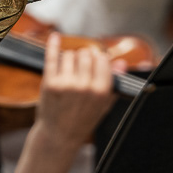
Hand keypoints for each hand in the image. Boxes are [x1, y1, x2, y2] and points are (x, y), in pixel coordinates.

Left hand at [30, 32, 118, 151]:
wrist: (59, 136)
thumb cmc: (83, 120)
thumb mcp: (104, 104)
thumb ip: (114, 82)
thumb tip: (123, 62)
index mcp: (101, 91)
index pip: (102, 59)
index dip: (98, 58)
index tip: (95, 61)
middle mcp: (84, 86)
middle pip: (86, 54)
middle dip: (84, 58)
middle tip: (79, 70)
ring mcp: (66, 84)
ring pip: (70, 54)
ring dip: (69, 59)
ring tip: (68, 73)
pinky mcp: (49, 83)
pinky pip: (52, 57)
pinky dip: (53, 45)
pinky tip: (54, 36)